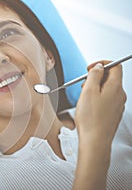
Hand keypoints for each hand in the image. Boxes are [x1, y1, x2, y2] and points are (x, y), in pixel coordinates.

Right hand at [73, 61, 125, 189]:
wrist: (95, 141)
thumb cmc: (91, 119)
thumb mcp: (88, 91)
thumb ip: (94, 75)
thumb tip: (98, 67)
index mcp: (115, 87)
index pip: (115, 66)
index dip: (102, 63)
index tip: (91, 68)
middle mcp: (119, 95)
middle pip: (111, 77)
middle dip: (97, 77)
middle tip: (85, 83)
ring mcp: (117, 105)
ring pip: (107, 89)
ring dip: (95, 88)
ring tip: (84, 96)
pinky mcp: (112, 113)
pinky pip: (106, 99)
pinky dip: (97, 98)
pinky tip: (88, 106)